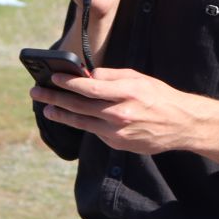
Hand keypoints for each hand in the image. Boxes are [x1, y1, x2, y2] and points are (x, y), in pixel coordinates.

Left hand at [31, 66, 198, 155]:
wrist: (181, 124)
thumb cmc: (159, 96)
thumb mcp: (138, 78)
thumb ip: (111, 76)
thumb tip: (86, 75)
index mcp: (126, 92)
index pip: (88, 87)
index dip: (67, 83)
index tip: (52, 78)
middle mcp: (119, 113)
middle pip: (79, 105)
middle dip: (54, 98)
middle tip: (37, 93)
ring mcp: (117, 131)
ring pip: (81, 122)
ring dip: (61, 114)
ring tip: (47, 108)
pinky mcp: (117, 143)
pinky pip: (95, 131)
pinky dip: (83, 123)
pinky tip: (73, 117)